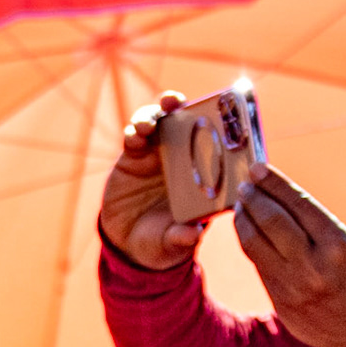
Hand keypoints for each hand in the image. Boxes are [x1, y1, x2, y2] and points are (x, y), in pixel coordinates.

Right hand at [99, 92, 210, 270]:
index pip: (216, 140)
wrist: (127, 244)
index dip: (219, 122)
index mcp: (203, 173)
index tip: (218, 112)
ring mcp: (158, 153)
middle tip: (176, 102)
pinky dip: (134, 130)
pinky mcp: (133, 156)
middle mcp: (183, 157)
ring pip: (160, 121)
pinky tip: (135, 136)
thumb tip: (192, 234)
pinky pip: (134, 135)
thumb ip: (181, 238)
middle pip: (187, 120)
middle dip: (184, 106)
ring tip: (149, 125)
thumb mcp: (172, 243)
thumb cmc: (161, 241)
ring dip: (155, 115)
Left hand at [233, 165, 345, 346]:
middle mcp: (314, 264)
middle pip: (271, 220)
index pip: (299, 204)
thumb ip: (319, 226)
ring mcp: (293, 284)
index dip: (274, 183)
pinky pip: (257, 263)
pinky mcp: (279, 299)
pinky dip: (248, 242)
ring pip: (255, 242)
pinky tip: (247, 228)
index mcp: (339, 245)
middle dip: (254, 197)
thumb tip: (280, 198)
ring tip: (242, 204)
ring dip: (243, 218)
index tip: (259, 168)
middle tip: (246, 184)